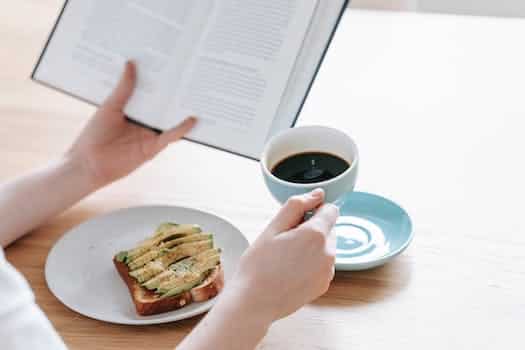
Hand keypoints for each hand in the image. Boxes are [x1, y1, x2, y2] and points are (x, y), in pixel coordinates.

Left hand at [67, 61, 195, 188]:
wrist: (89, 163)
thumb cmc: (94, 135)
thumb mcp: (110, 106)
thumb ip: (124, 88)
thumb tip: (130, 63)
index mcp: (132, 110)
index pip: (149, 93)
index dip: (158, 81)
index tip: (168, 63)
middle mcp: (143, 122)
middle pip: (162, 105)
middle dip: (174, 93)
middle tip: (187, 74)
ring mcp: (149, 134)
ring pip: (169, 120)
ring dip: (181, 110)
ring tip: (196, 94)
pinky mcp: (153, 147)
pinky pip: (170, 136)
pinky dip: (182, 129)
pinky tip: (192, 119)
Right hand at [232, 189, 338, 322]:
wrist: (254, 302)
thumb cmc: (258, 265)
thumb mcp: (273, 228)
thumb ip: (297, 205)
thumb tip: (317, 194)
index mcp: (316, 235)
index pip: (331, 210)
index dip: (313, 211)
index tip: (296, 220)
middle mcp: (328, 253)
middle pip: (328, 229)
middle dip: (311, 230)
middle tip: (285, 242)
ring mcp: (328, 271)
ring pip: (326, 247)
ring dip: (312, 247)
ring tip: (286, 258)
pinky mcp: (324, 285)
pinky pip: (323, 264)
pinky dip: (311, 263)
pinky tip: (291, 271)